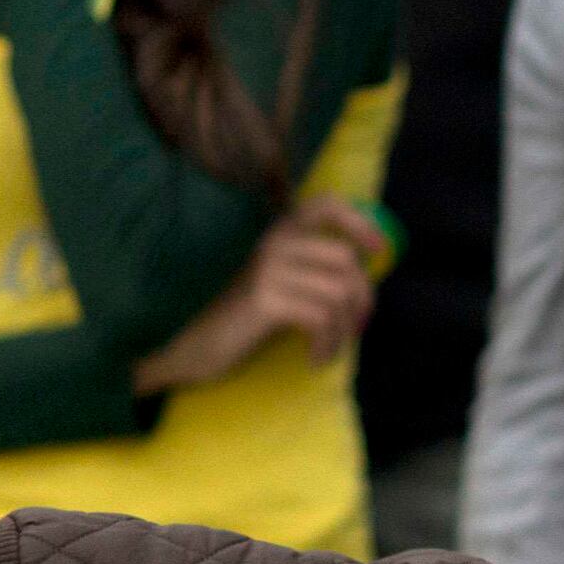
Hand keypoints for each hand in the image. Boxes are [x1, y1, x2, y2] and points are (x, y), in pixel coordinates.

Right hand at [132, 198, 380, 393]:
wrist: (183, 345)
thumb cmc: (233, 321)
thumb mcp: (273, 286)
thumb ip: (306, 272)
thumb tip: (361, 278)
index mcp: (276, 235)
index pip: (326, 205)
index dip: (361, 224)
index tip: (380, 252)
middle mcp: (273, 243)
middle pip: (347, 260)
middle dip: (362, 299)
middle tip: (354, 328)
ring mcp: (268, 269)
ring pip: (340, 292)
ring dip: (345, 331)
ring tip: (327, 349)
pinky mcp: (264, 299)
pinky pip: (322, 317)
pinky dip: (327, 344)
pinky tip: (313, 359)